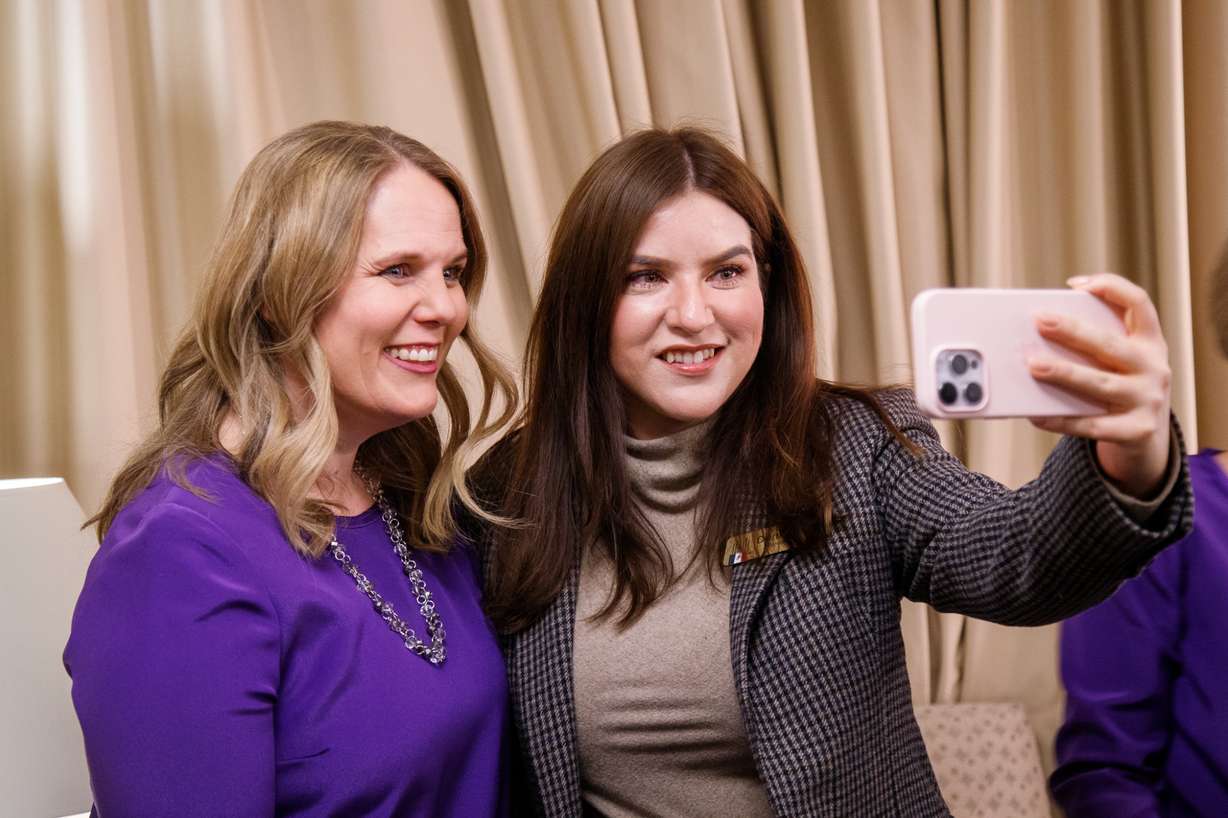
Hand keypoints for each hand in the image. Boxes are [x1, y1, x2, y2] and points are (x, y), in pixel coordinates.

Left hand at [1026, 273, 1171, 498]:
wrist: (1147, 436)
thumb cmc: (1120, 387)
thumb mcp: (1120, 362)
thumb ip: (1093, 345)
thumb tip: (1036, 336)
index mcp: (1150, 342)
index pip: (1139, 304)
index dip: (1112, 288)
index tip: (1077, 285)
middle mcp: (1154, 368)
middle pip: (1110, 345)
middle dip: (1073, 331)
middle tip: (1040, 321)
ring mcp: (1148, 400)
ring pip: (1100, 384)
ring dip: (1064, 373)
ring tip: (1033, 365)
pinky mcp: (1137, 431)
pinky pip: (1092, 425)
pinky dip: (1062, 419)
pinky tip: (1037, 414)